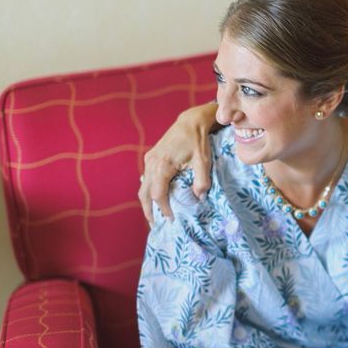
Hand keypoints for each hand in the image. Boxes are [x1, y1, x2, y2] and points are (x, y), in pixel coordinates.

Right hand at [139, 101, 217, 226]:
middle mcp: (152, 163)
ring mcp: (149, 160)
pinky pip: (147, 179)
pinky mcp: (151, 157)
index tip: (172, 219)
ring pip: (143, 186)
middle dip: (149, 211)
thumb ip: (202, 181)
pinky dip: (149, 191)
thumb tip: (199, 198)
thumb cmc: (198, 141)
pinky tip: (157, 200)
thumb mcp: (204, 161)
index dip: (163, 209)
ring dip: (148, 202)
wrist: (190, 121)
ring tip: (155, 217)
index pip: (158, 194)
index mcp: (163, 165)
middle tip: (155, 226)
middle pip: (144, 193)